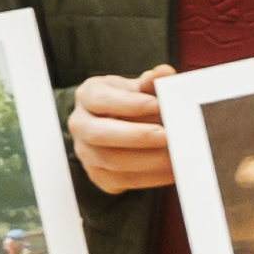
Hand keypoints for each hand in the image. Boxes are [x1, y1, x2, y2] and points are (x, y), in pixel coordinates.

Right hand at [69, 67, 175, 193]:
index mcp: (87, 96)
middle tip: (166, 135)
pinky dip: (150, 177)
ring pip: (110, 161)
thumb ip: (151, 82)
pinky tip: (171, 170)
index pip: (101, 100)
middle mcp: (80, 124)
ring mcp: (85, 152)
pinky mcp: (98, 175)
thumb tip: (163, 73)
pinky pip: (122, 180)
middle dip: (135, 136)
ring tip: (174, 155)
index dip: (129, 104)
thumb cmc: (131, 102)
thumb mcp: (138, 88)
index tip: (158, 105)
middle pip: (99, 134)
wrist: (119, 126)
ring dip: (146, 160)